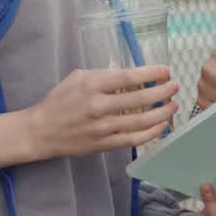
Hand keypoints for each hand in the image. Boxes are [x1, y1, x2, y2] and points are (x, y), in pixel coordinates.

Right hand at [26, 66, 178, 159]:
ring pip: (142, 121)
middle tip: (174, 86)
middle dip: (163, 92)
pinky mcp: (104, 144)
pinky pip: (134, 140)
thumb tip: (132, 75)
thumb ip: (104, 75)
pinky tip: (162, 125)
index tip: (166, 71)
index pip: (129, 77)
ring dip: (162, 112)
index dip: (152, 74)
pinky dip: (152, 133)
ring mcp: (103, 128)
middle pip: (141, 99)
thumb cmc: (59, 101)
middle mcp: (99, 106)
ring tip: (174, 104)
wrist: (41, 131)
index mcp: (92, 86)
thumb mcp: (78, 78)